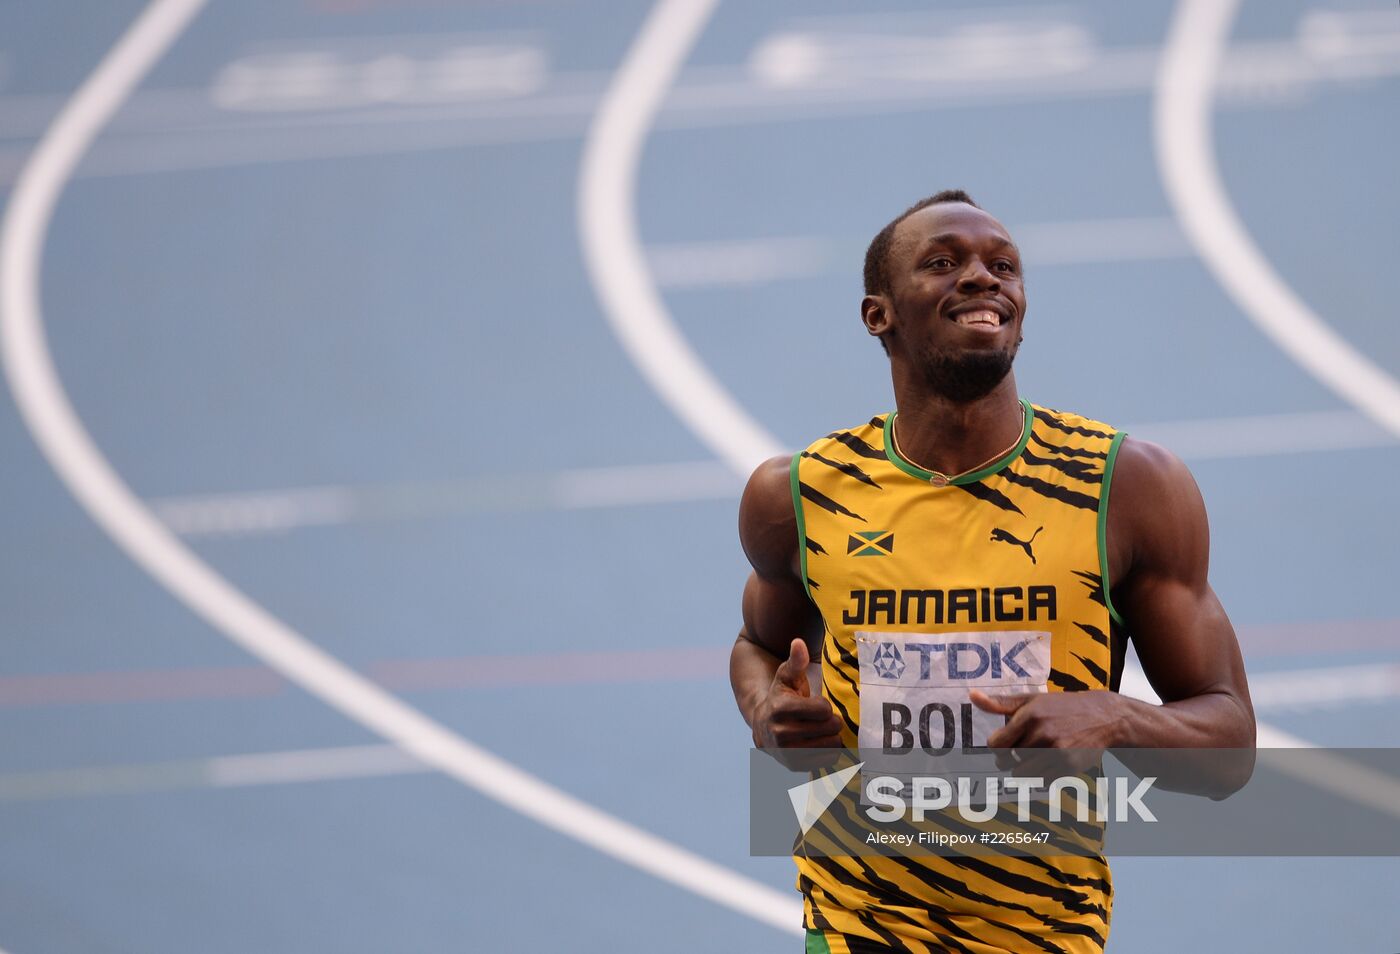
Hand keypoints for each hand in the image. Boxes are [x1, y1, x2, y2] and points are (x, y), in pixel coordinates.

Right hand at [751, 639, 843, 750]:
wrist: (763, 727)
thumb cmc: (781, 697)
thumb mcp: (786, 677)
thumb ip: (795, 661)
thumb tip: (798, 642)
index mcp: (781, 709)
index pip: (824, 710)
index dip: (824, 706)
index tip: (817, 705)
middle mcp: (781, 733)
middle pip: (830, 728)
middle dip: (831, 721)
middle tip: (823, 719)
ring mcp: (788, 752)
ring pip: (831, 745)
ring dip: (832, 737)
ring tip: (822, 730)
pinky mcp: (794, 766)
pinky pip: (827, 761)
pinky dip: (828, 752)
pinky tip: (819, 743)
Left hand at [970, 689, 1124, 777]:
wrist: (1105, 718)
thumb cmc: (1062, 707)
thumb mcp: (1032, 700)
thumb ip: (1000, 702)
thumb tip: (971, 696)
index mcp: (1029, 715)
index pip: (996, 744)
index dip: (997, 746)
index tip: (1005, 743)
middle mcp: (1042, 733)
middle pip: (1007, 761)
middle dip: (1008, 759)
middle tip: (1018, 752)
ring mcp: (1057, 752)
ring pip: (1022, 775)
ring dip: (1023, 770)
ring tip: (1032, 758)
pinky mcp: (1069, 767)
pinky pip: (1041, 782)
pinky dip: (1041, 777)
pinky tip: (1050, 763)